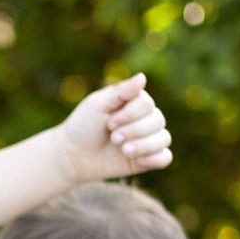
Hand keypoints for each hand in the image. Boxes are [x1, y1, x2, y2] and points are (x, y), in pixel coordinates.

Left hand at [56, 73, 173, 182]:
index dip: (130, 115)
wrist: (74, 155)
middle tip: (113, 138)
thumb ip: (121, 92)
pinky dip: (154, 159)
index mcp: (135, 101)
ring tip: (124, 151)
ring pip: (164, 138)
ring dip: (144, 145)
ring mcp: (148, 138)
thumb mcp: (98, 105)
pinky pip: (165, 158)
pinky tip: (137, 161)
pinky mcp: (147, 159)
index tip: (108, 123)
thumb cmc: (84, 126)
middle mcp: (146, 118)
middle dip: (134, 130)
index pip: (147, 104)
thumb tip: (143, 77)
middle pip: (158, 120)